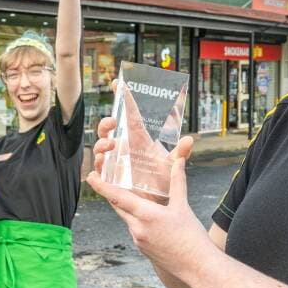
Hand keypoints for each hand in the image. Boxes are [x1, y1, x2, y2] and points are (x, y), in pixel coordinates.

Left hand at [87, 136, 209, 274]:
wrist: (197, 267)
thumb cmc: (192, 237)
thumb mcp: (183, 206)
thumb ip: (177, 181)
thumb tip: (178, 160)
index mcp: (146, 215)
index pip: (118, 197)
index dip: (102, 186)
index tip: (90, 177)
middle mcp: (137, 228)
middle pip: (118, 206)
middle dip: (112, 193)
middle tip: (107, 179)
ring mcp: (138, 240)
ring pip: (127, 218)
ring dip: (128, 207)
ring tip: (135, 196)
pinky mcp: (142, 249)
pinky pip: (135, 229)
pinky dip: (137, 220)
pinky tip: (149, 217)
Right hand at [91, 81, 169, 198]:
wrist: (158, 204)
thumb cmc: (164, 181)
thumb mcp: (172, 166)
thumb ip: (180, 154)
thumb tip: (189, 140)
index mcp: (138, 139)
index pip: (129, 115)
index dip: (123, 98)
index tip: (118, 83)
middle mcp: (124, 147)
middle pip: (108, 129)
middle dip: (106, 123)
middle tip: (112, 122)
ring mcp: (115, 162)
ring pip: (101, 147)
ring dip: (102, 143)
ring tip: (110, 145)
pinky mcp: (111, 178)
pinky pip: (100, 168)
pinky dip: (98, 164)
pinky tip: (101, 163)